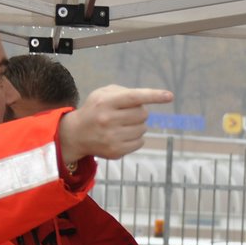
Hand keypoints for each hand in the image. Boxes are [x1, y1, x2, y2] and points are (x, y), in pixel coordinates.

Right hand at [57, 85, 173, 164]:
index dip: (153, 95)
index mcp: (106, 102)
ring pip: (143, 129)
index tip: (169, 96)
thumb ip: (124, 92)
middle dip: (140, 112)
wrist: (75, 134)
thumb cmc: (95, 110)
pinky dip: (136, 138)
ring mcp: (112, 138)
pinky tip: (123, 135)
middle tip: (128, 114)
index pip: (134, 97)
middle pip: (143, 114)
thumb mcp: (103, 94)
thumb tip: (147, 100)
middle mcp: (108, 120)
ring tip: (122, 125)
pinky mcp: (116, 151)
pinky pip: (140, 142)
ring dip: (138, 125)